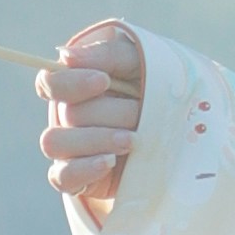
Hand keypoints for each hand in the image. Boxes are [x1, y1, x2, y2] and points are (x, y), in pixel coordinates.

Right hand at [38, 16, 145, 224]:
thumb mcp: (141, 63)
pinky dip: (83, 169)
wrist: (184, 132)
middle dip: (110, 113)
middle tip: (140, 113)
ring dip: (96, 139)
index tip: (104, 81)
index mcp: (77, 86)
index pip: (50, 81)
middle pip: (66, 113)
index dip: (70, 82)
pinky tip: (109, 161)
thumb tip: (65, 56)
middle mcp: (67, 116)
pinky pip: (61, 177)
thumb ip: (106, 56)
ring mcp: (70, 148)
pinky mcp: (79, 178)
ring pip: (54, 143)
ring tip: (132, 140)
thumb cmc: (157, 88)